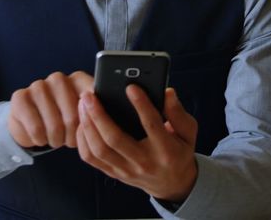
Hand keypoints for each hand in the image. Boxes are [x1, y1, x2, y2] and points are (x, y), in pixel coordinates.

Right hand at [7, 71, 93, 149]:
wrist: (32, 124)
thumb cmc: (63, 120)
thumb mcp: (83, 116)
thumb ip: (97, 112)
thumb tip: (109, 118)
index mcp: (79, 79)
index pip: (92, 100)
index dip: (91, 122)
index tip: (87, 130)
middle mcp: (59, 79)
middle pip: (74, 117)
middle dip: (73, 136)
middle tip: (69, 140)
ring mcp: (38, 86)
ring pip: (54, 125)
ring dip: (56, 140)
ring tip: (56, 138)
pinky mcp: (20, 97)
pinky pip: (35, 128)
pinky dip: (40, 139)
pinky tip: (41, 136)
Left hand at [76, 86, 198, 201]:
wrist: (173, 184)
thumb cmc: (179, 152)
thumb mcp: (188, 132)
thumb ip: (178, 112)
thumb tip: (167, 92)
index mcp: (166, 150)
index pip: (151, 125)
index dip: (141, 104)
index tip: (130, 86)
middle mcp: (144, 162)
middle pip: (115, 139)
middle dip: (99, 115)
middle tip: (90, 95)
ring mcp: (126, 170)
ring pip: (99, 149)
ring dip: (87, 125)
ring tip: (83, 104)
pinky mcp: (114, 173)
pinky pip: (92, 158)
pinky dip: (83, 139)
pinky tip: (83, 122)